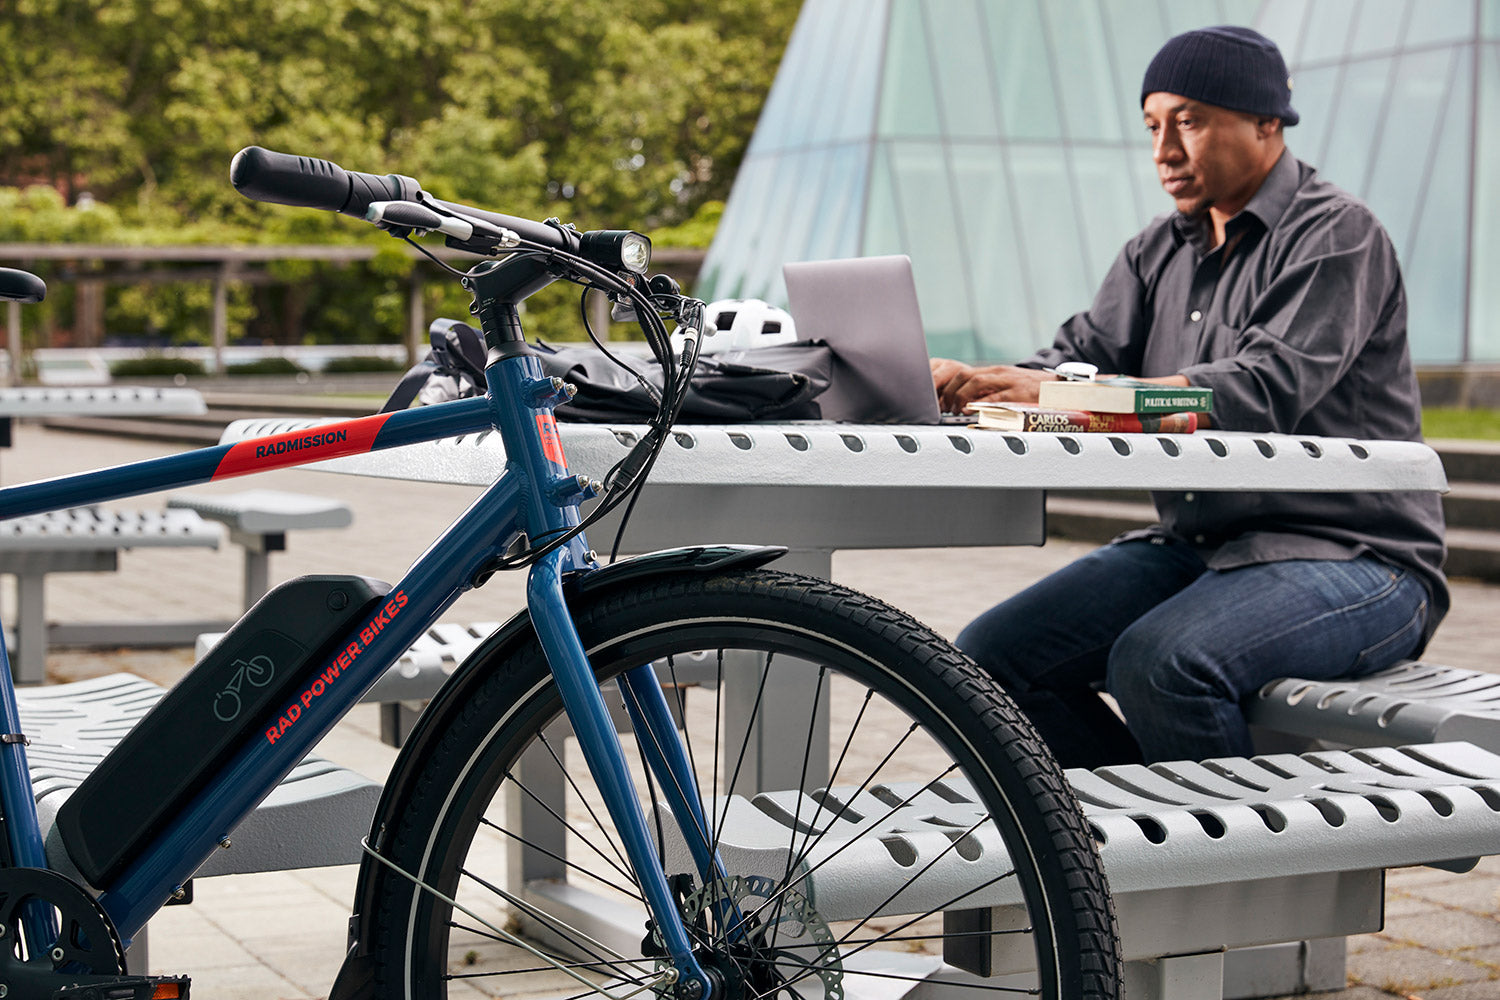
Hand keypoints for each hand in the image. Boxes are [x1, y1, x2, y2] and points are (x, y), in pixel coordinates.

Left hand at [932, 361, 1055, 412]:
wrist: (1061, 386)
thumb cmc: (1035, 390)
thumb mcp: (1009, 387)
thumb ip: (991, 393)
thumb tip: (969, 406)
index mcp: (996, 372)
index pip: (963, 373)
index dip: (948, 386)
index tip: (941, 399)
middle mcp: (1000, 373)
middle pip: (965, 375)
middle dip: (950, 391)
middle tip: (946, 407)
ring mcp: (1009, 381)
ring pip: (976, 382)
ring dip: (961, 396)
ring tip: (956, 410)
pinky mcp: (1019, 393)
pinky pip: (996, 397)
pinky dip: (981, 404)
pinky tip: (973, 411)